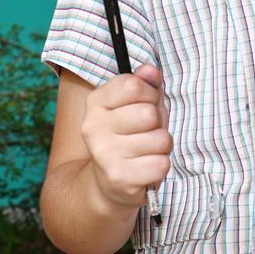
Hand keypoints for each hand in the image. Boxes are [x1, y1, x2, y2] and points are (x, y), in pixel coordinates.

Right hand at [81, 64, 171, 210]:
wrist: (108, 183)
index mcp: (96, 102)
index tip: (144, 104)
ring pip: (161, 140)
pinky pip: (162, 164)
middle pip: (150, 114)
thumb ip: (145, 84)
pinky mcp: (119, 178)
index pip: (134, 85)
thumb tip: (150, 71)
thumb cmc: (130, 135)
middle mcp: (93, 127)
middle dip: (158, 123)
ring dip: (162, 146)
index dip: (150, 94)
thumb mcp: (137, 104)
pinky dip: (160, 166)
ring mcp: (104, 153)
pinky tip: (145, 168)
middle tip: (146, 132)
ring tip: (146, 151)